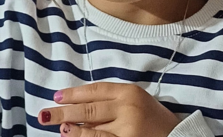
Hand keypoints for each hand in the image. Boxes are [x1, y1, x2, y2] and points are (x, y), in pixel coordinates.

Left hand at [38, 82, 180, 136]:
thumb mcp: (135, 100)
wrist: (178, 136)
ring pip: (92, 128)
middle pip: (89, 109)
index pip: (95, 90)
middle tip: (44, 114)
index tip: (57, 96)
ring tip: (57, 126)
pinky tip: (72, 136)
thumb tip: (78, 109)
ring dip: (71, 129)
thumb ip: (112, 100)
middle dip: (64, 111)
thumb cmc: (153, 118)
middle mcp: (127, 108)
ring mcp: (128, 129)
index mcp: (129, 92)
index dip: (74, 93)